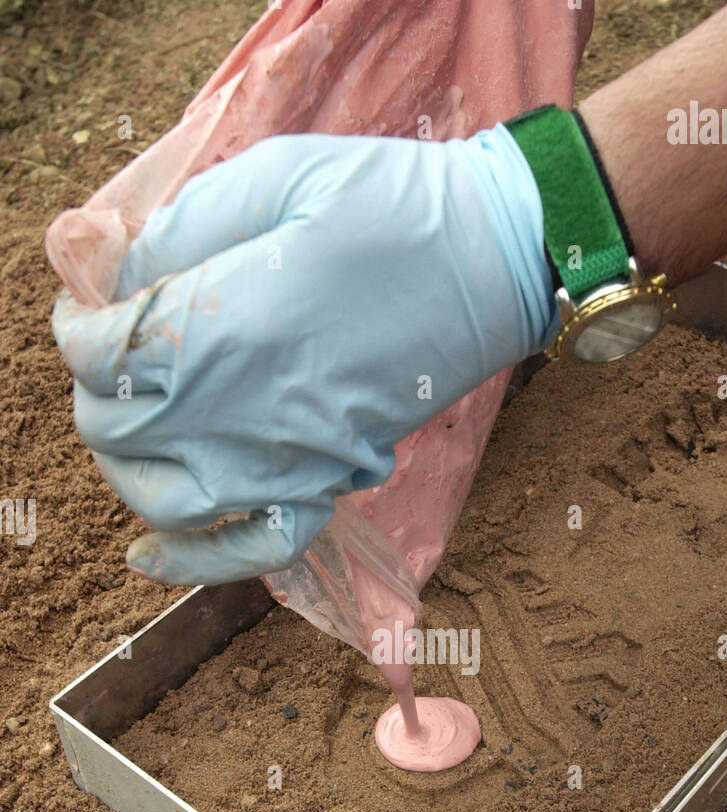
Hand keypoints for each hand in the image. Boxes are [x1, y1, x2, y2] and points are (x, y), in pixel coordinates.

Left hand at [52, 126, 555, 584]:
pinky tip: (148, 556)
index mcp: (218, 329)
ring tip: (138, 429)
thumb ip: (181, 229)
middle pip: (113, 431)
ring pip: (160, 501)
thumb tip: (119, 275)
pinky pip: (247, 551)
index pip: (98, 355)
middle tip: (118, 357)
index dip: (77, 329)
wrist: (494, 260)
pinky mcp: (327, 485)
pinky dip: (191, 562)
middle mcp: (238, 412)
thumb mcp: (272, 178)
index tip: (88, 308)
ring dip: (128, 468)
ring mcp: (283, 462)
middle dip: (97, 391)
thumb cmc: (388, 207)